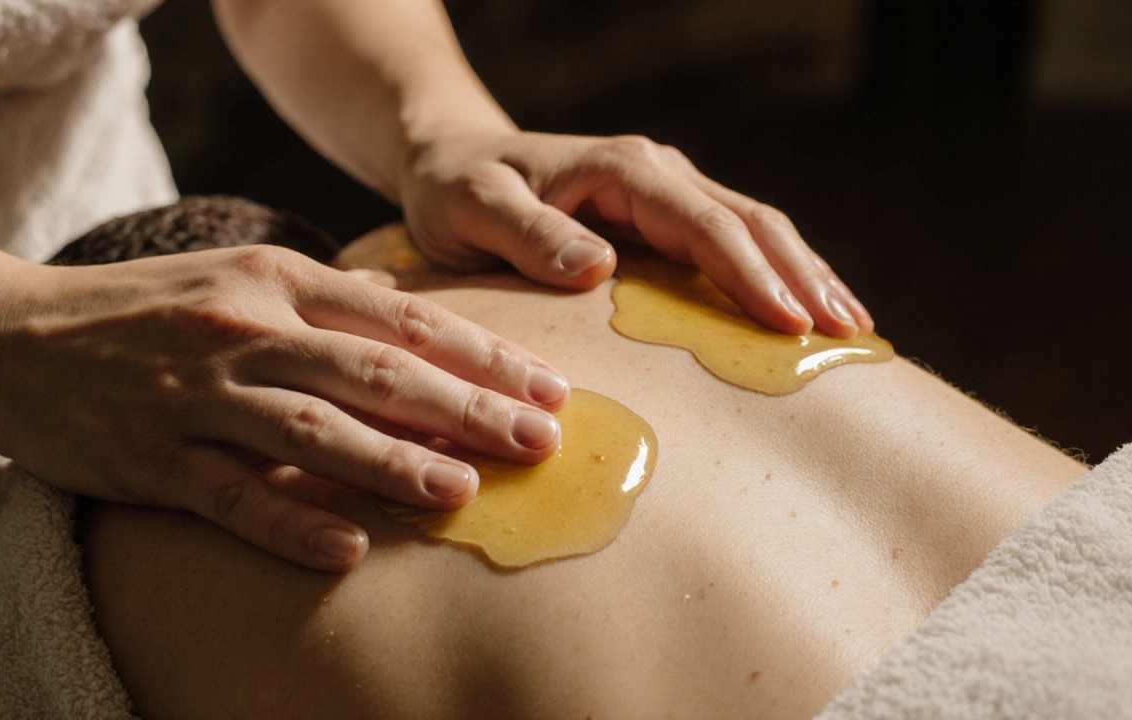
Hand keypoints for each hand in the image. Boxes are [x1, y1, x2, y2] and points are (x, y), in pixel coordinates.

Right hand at [0, 245, 568, 570]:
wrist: (8, 334)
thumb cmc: (144, 308)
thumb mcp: (237, 272)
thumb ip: (324, 293)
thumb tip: (407, 307)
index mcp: (274, 278)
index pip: (399, 317)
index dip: (479, 352)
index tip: (546, 382)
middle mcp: (243, 329)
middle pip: (372, 371)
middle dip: (465, 406)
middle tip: (538, 440)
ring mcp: (195, 395)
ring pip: (310, 432)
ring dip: (391, 462)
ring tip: (461, 490)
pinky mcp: (150, 457)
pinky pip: (230, 497)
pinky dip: (290, 523)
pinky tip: (348, 550)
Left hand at [399, 130, 872, 337]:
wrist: (452, 161)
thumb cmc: (456, 191)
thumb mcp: (473, 209)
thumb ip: (529, 235)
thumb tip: (598, 267)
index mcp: (619, 169)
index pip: (703, 224)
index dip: (750, 275)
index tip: (790, 324)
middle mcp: (655, 171)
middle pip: (749, 221)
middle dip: (803, 276)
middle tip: (849, 334)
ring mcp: (667, 189)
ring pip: (755, 227)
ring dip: (805, 273)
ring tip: (852, 326)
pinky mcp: (667, 213)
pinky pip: (735, 239)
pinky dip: (778, 272)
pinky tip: (806, 309)